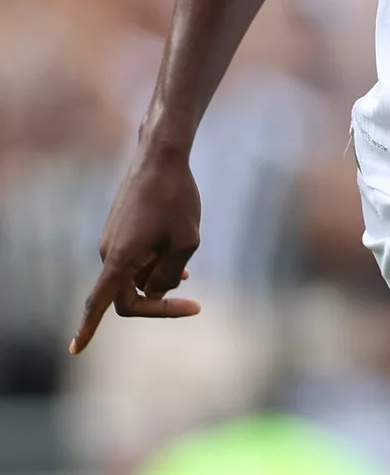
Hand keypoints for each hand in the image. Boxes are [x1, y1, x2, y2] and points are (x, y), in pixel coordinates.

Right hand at [71, 142, 202, 353]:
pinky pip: (136, 259)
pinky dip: (155, 265)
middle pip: (129, 295)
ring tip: (188, 274)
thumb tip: (156, 292)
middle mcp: (110, 253)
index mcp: (121, 259)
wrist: (162, 157)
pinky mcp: (121, 231)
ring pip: (136, 275)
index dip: (88, 329)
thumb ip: (170, 273)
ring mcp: (113, 241)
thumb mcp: (186, 241)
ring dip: (160, 279)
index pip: (100, 303)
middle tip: (194, 305)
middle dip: (159, 301)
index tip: (75, 351)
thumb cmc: (177, 197)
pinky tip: (180, 265)